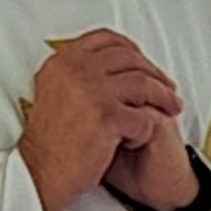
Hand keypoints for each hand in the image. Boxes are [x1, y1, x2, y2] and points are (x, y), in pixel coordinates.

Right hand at [18, 29, 181, 210]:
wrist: (39, 171)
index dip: (130, 48)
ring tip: (171, 108)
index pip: (106, 39)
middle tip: (167, 87)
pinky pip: (143, 117)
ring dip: (163, 97)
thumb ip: (75, 73)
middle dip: (154, 72)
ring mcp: (93, 91)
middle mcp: (76, 69)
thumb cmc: (49, 141)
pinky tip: (141, 137)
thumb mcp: (53, 91)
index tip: (143, 61)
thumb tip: (103, 64)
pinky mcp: (107, 117)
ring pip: (143, 84)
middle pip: (129, 58)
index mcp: (64, 61)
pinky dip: (148, 128)